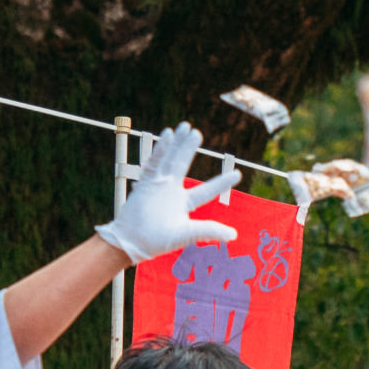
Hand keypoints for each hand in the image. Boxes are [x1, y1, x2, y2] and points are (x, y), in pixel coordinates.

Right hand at [96, 123, 240, 264]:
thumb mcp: (186, 234)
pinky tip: (167, 136)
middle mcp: (172, 190)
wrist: (131, 241)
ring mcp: (158, 185)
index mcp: (185, 203)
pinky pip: (154, 163)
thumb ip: (208, 231)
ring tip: (184, 127)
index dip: (221, 183)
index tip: (237, 174)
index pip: (207, 190)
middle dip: (189, 148)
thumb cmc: (158, 241)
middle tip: (196, 133)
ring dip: (176, 144)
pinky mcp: (145, 183)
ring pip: (169, 159)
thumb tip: (233, 235)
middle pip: (183, 164)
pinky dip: (160, 150)